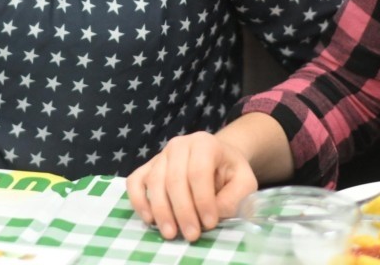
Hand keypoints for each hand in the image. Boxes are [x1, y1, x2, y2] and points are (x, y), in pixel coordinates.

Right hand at [126, 131, 257, 241]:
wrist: (217, 160)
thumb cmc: (230, 173)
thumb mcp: (244, 182)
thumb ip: (234, 197)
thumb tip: (213, 212)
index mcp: (204, 143)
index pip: (198, 171)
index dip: (203, 200)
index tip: (210, 223)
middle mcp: (179, 145)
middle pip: (174, 179)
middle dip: (182, 211)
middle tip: (192, 235)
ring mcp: (160, 155)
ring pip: (154, 182)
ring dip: (161, 211)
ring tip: (171, 233)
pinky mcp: (147, 167)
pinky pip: (134, 182)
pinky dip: (138, 201)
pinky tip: (150, 219)